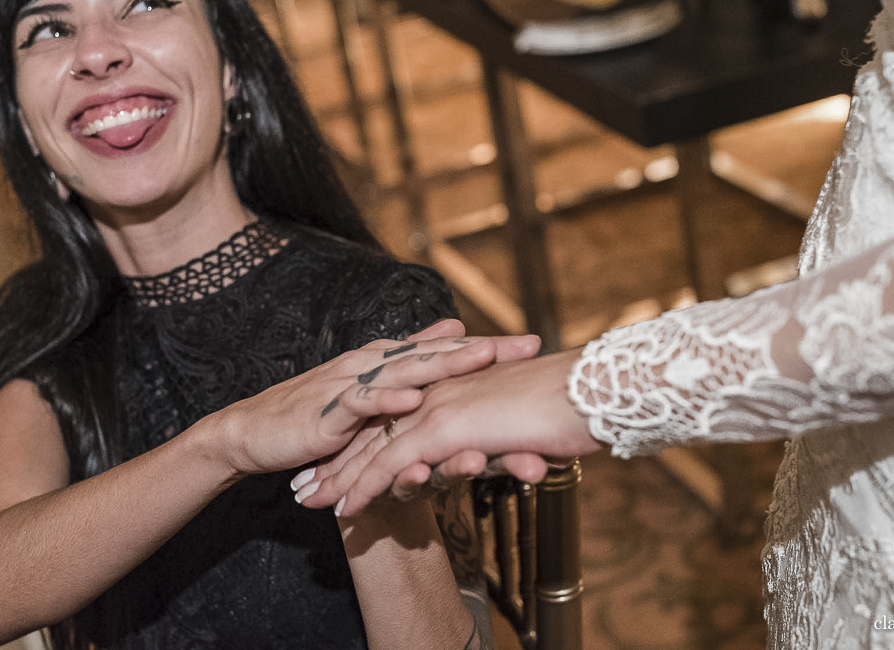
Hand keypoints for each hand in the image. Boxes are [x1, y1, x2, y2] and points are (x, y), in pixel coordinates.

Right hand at [213, 319, 542, 477]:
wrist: (255, 433)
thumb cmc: (317, 415)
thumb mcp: (369, 391)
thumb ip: (410, 363)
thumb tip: (454, 331)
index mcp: (386, 363)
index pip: (442, 351)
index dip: (487, 347)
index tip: (532, 345)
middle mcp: (373, 366)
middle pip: (434, 354)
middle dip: (481, 350)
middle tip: (524, 345)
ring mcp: (350, 386)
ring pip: (404, 373)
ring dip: (444, 366)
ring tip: (483, 358)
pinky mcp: (329, 413)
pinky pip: (361, 406)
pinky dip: (386, 401)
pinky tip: (414, 400)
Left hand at [296, 346, 603, 515]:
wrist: (586, 391)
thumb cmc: (568, 406)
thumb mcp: (524, 419)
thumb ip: (506, 429)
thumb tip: (512, 445)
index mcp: (453, 384)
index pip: (399, 414)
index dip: (368, 437)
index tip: (341, 457)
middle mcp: (438, 390)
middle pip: (374, 429)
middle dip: (338, 458)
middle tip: (308, 482)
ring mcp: (436, 407)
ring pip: (373, 447)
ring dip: (339, 476)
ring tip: (310, 499)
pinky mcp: (442, 428)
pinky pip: (392, 463)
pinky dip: (364, 487)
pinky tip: (345, 509)